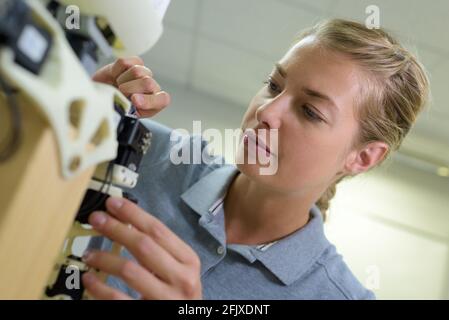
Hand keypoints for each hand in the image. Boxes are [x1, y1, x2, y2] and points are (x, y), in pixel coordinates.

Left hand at [81, 197, 201, 299]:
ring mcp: (166, 298)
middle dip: (116, 228)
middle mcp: (181, 278)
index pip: (158, 230)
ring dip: (104, 258)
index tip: (113, 204)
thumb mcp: (178, 268)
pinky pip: (119, 299)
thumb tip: (127, 222)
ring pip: (129, 270)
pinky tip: (90, 279)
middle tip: (96, 219)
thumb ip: (160, 249)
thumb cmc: (179, 293)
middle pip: (143, 246)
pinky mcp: (149, 313)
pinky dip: (100, 287)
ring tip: (89, 253)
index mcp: (188, 260)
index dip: (133, 214)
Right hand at [92, 56, 170, 117]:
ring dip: (122, 81)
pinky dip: (116, 71)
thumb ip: (131, 111)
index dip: (148, 100)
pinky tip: (116, 77)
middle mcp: (152, 87)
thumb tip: (134, 99)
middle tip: (121, 95)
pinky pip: (124, 63)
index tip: (133, 100)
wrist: (104, 96)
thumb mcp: (125, 115)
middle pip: (147, 82)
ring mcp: (144, 73)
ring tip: (118, 86)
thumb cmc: (117, 107)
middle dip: (129, 89)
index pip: (163, 100)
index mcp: (155, 103)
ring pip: (136, 71)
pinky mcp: (133, 62)